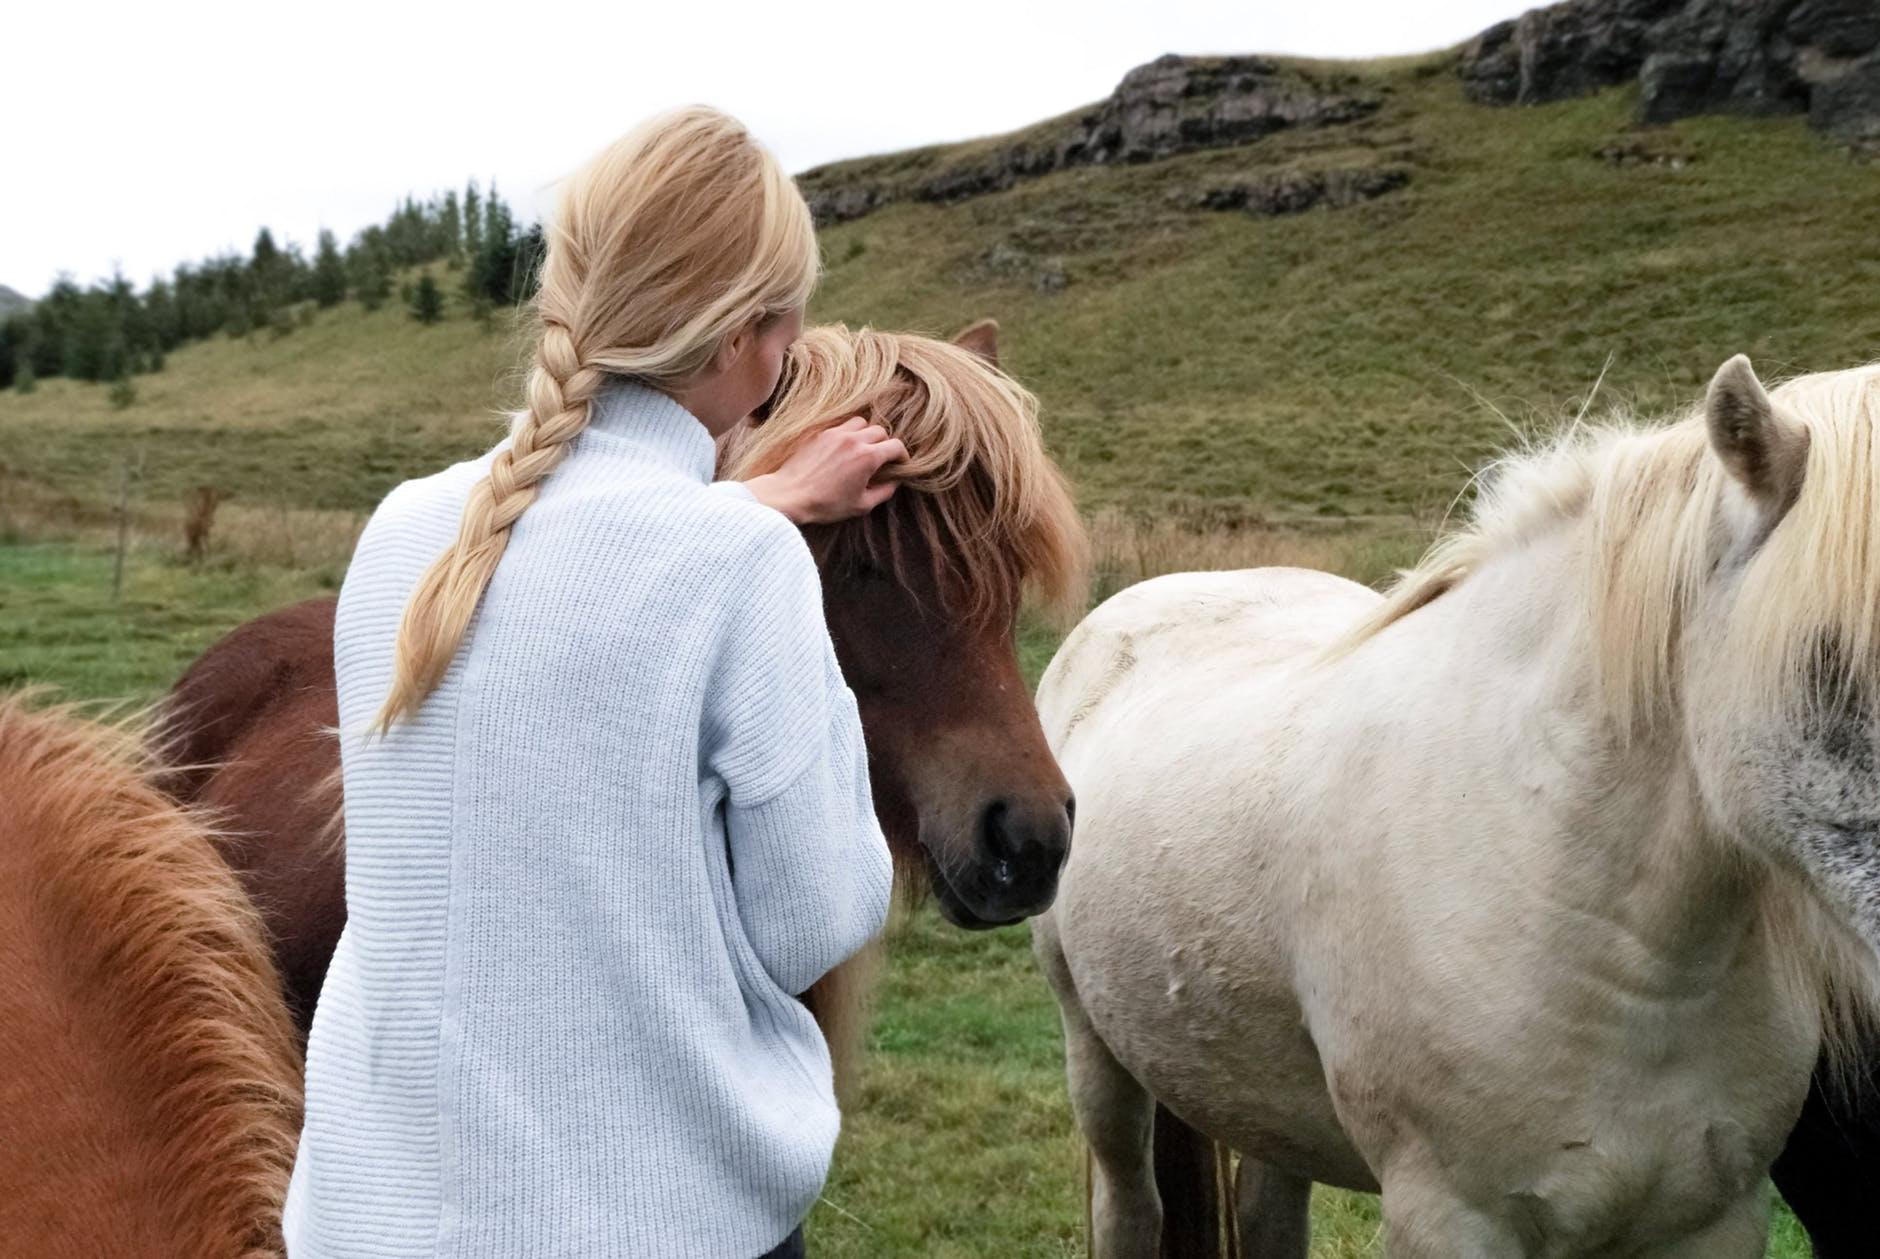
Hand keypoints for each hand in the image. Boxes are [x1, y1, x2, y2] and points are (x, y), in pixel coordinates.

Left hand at [741, 417, 907, 524]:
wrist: (790, 495)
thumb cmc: (826, 504)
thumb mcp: (861, 505)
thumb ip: (884, 492)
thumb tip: (895, 482)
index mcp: (868, 457)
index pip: (896, 446)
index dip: (902, 456)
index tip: (900, 464)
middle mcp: (854, 440)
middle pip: (881, 431)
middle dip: (885, 444)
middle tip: (881, 459)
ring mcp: (836, 434)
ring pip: (862, 422)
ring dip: (867, 433)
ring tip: (863, 448)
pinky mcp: (821, 434)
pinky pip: (842, 425)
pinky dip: (849, 433)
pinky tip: (844, 448)